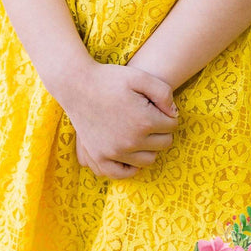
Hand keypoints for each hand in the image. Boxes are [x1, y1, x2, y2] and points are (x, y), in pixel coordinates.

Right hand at [66, 62, 178, 178]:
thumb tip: (173, 115)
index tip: (156, 106)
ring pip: (148, 159)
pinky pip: (123, 173)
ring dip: (149, 147)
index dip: (167, 114)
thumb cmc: (109, 78)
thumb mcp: (140, 77)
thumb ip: (164, 93)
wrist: (76, 84)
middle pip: (164, 143)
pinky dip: (131, 167)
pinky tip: (131, 153)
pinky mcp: (100, 156)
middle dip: (161, 130)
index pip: (172, 125)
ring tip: (141, 133)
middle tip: (150, 118)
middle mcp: (131, 141)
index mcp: (144, 121)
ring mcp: (115, 151)